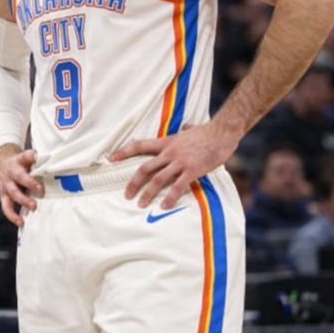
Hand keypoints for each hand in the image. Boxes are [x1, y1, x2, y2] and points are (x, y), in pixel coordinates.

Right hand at [0, 145, 42, 226]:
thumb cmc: (18, 164)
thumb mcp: (26, 158)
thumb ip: (39, 161)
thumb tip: (58, 163)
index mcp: (19, 161)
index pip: (26, 156)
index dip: (32, 156)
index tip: (39, 157)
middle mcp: (11, 172)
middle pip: (20, 177)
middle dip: (30, 183)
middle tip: (40, 189)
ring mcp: (6, 184)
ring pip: (13, 193)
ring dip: (23, 200)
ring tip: (33, 206)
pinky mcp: (2, 195)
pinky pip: (6, 207)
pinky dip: (12, 215)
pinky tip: (21, 221)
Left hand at [110, 119, 242, 209]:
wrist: (222, 133)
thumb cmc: (208, 132)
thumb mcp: (191, 130)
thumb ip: (185, 130)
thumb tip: (187, 127)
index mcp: (166, 142)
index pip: (139, 145)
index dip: (124, 152)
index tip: (111, 158)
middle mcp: (169, 153)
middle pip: (144, 168)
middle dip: (133, 183)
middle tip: (126, 195)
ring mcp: (180, 162)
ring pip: (157, 179)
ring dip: (147, 193)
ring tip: (141, 204)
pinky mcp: (192, 170)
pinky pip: (177, 186)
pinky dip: (170, 197)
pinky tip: (164, 206)